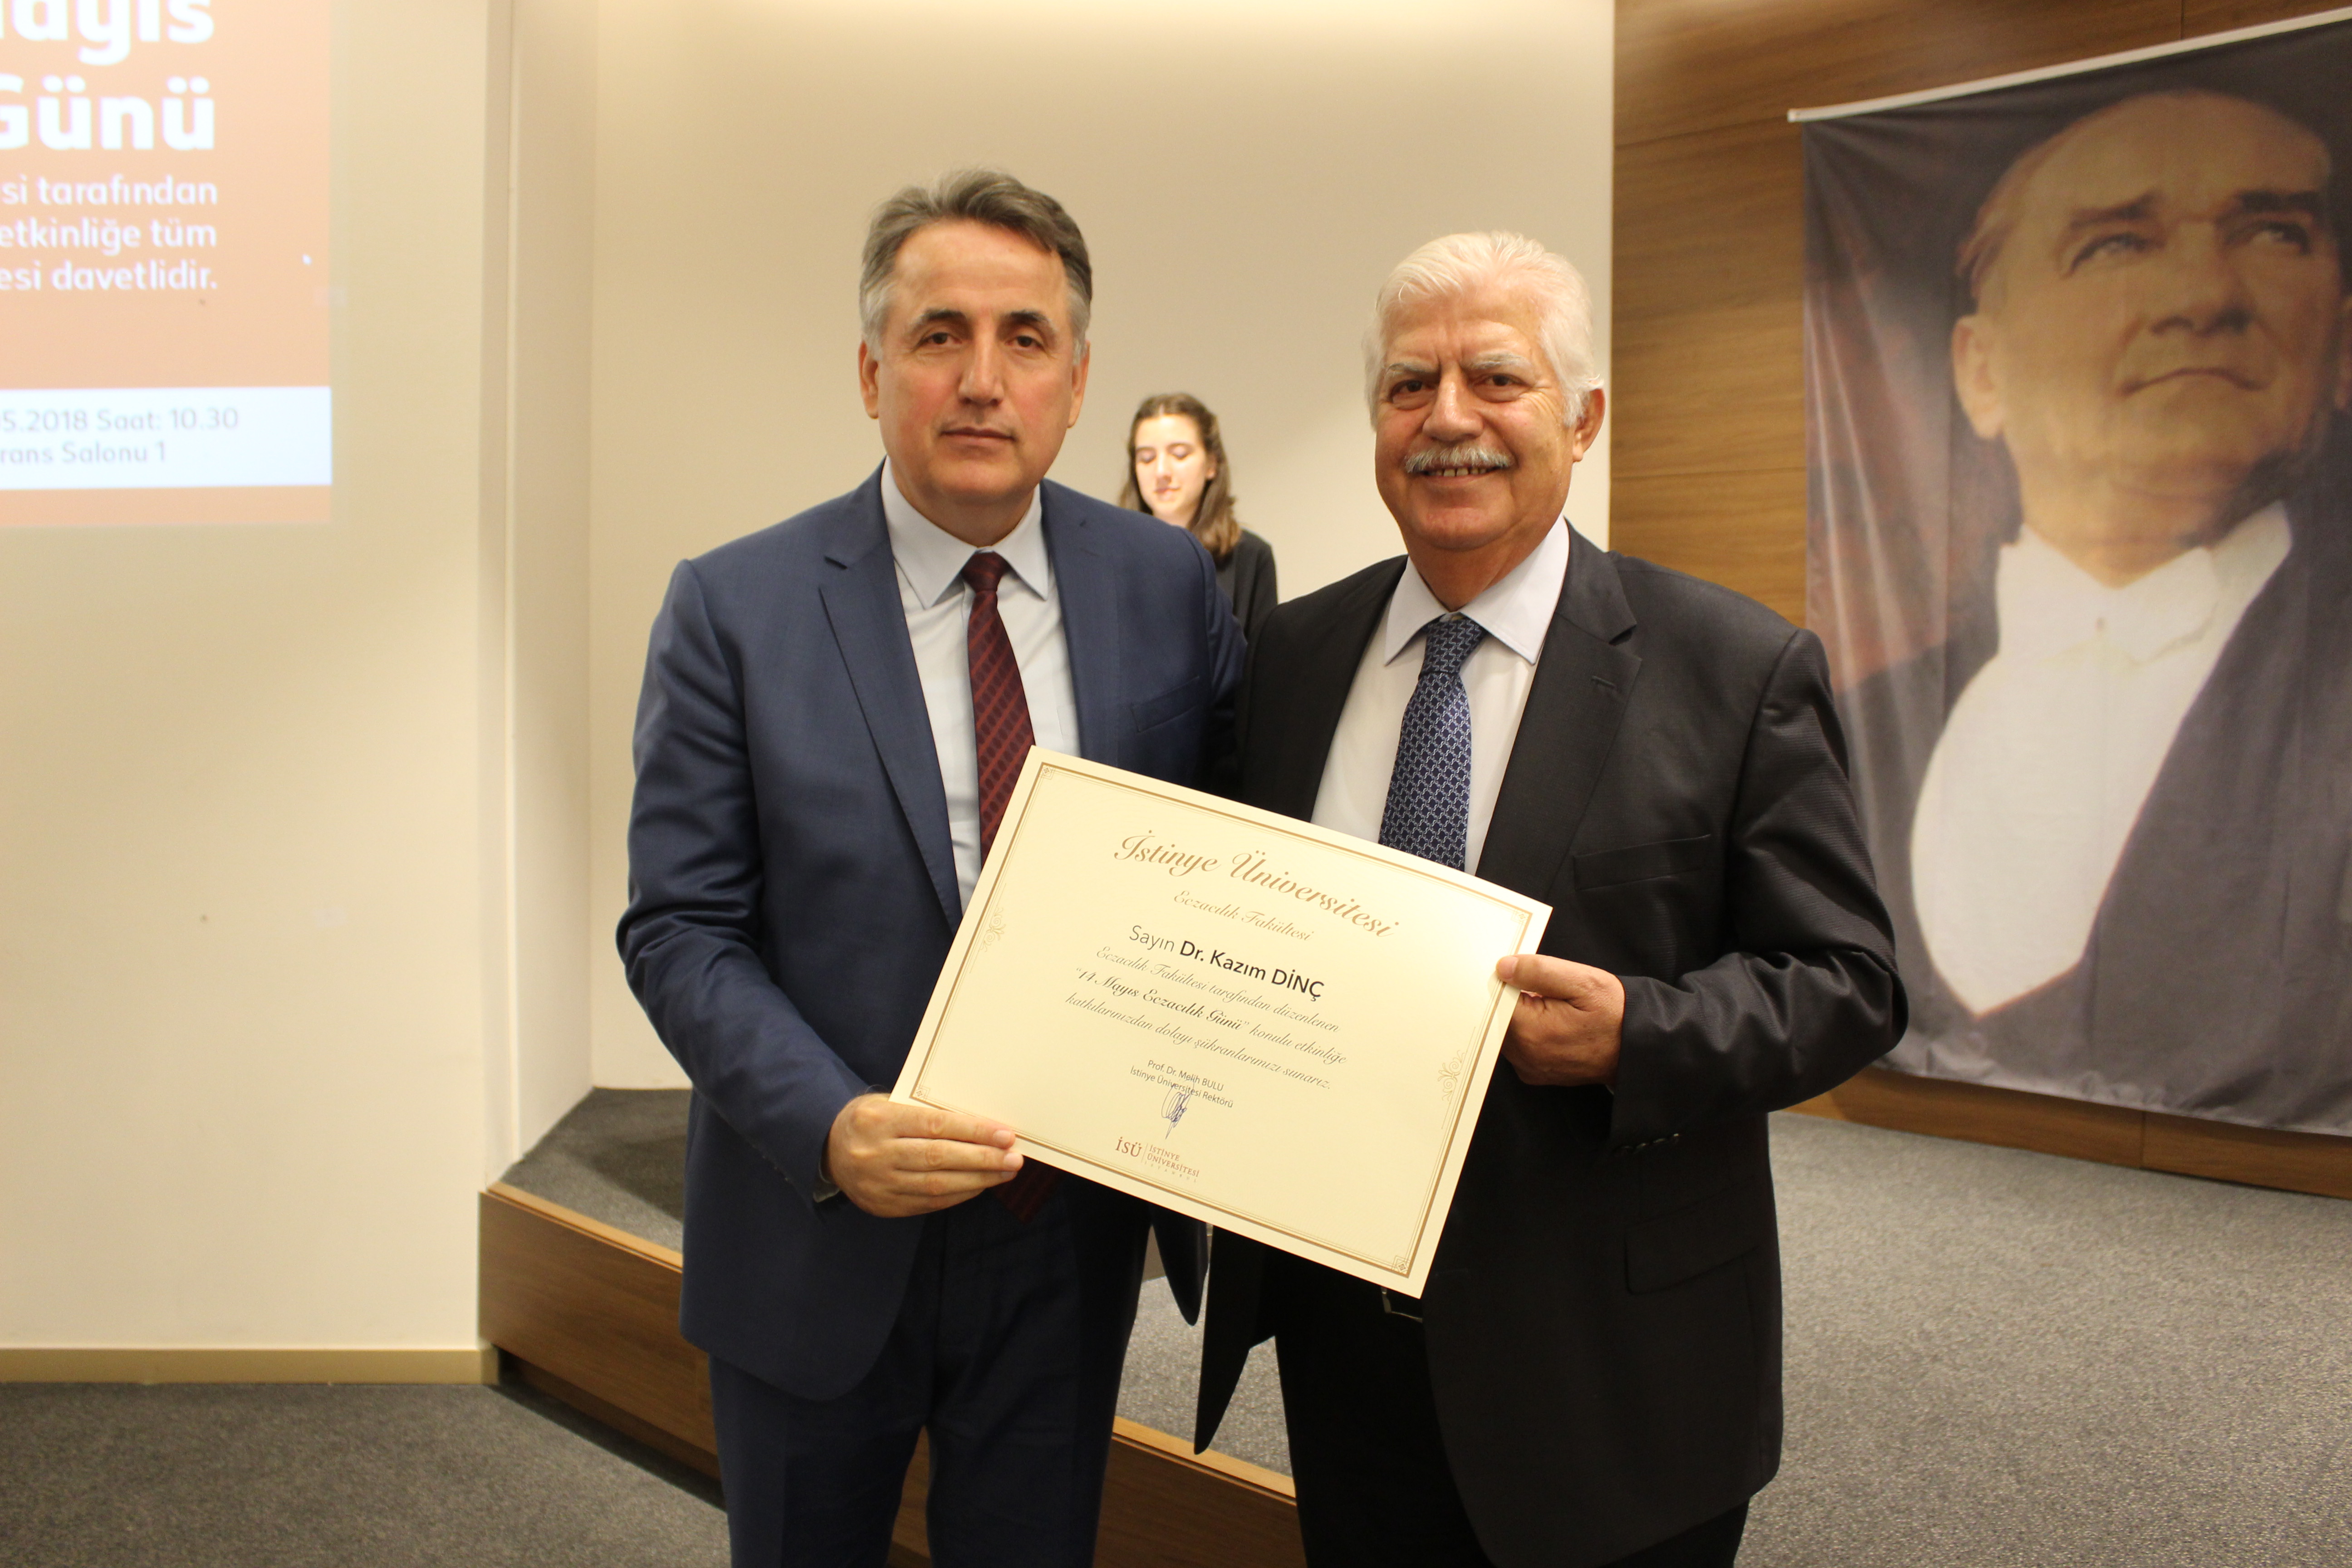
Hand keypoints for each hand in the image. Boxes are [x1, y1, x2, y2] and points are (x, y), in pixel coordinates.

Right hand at [823, 1094, 1021, 1217]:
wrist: (828, 1149)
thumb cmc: (872, 1120)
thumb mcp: (890, 1103)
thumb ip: (927, 1113)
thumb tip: (980, 1125)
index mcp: (879, 1120)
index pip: (935, 1125)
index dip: (973, 1131)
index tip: (1005, 1134)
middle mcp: (877, 1153)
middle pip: (939, 1158)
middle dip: (982, 1159)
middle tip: (1014, 1158)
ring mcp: (879, 1184)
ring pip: (936, 1184)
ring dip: (977, 1180)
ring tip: (1005, 1172)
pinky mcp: (883, 1205)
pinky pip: (928, 1202)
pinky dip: (958, 1194)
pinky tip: (979, 1186)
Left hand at [1494, 954, 1624, 1087]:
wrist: (1640, 1048)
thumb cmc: (1616, 1014)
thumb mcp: (1583, 981)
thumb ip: (1539, 971)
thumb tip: (1503, 967)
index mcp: (1530, 1032)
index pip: (1495, 1001)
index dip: (1503, 982)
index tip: (1515, 970)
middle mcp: (1525, 1056)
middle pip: (1497, 1019)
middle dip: (1509, 998)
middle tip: (1534, 984)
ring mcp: (1531, 1069)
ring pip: (1506, 1033)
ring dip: (1518, 1015)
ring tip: (1546, 1002)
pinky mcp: (1537, 1074)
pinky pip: (1519, 1047)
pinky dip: (1526, 1031)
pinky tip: (1547, 1019)